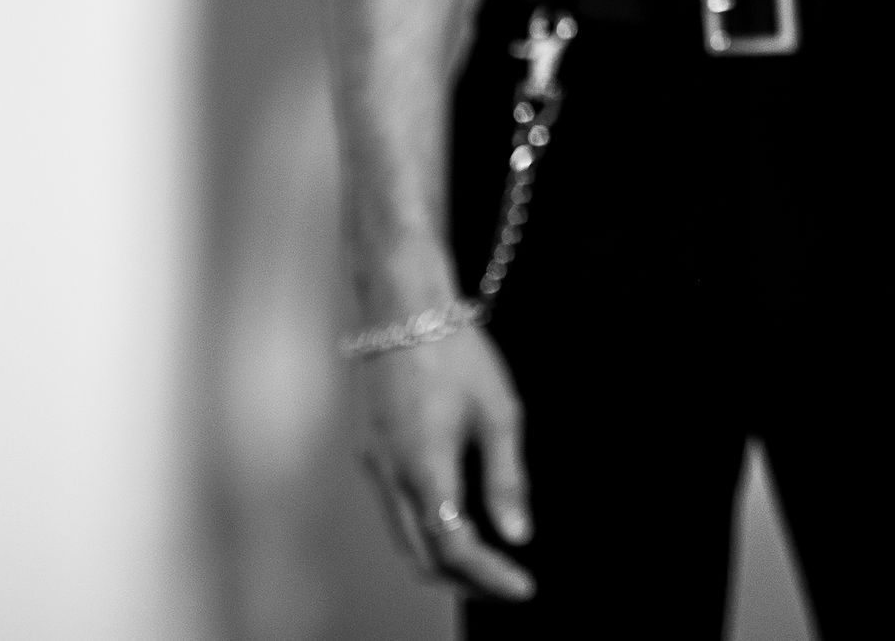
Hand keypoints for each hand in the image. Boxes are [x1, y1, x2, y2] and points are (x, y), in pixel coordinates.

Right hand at [354, 325, 536, 600]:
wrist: (401, 307)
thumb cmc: (456, 352)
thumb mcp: (499, 412)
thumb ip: (507, 478)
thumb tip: (518, 534)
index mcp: (425, 467)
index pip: (454, 547)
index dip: (489, 576)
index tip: (523, 587)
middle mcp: (390, 476)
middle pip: (422, 556)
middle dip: (466, 581)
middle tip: (507, 585)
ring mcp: (374, 467)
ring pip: (404, 539)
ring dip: (444, 561)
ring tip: (489, 564)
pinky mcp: (371, 454)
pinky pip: (395, 513)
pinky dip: (425, 533)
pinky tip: (457, 524)